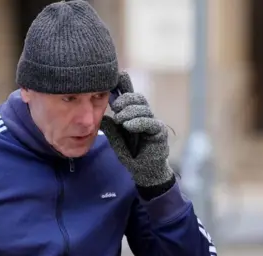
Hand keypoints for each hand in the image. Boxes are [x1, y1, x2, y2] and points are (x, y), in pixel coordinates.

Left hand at [101, 72, 173, 186]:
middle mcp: (145, 116)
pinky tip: (128, 125)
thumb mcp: (117, 142)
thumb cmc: (132, 156)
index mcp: (134, 115)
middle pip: (138, 98)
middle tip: (115, 106)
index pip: (130, 96)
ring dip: (129, 112)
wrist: (145, 172)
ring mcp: (153, 122)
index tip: (117, 75)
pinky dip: (138, 122)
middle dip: (126, 99)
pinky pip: (150, 122)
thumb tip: (103, 118)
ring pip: (143, 108)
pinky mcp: (159, 132)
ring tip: (120, 119)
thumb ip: (112, 130)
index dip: (125, 84)